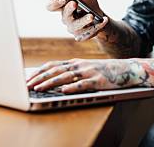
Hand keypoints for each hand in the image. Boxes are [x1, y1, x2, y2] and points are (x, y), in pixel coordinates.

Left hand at [26, 58, 145, 93]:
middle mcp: (80, 65)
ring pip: (66, 77)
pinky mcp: (98, 80)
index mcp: (75, 62)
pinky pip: (83, 84)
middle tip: (26, 85)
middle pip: (56, 71)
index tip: (27, 78)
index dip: (39, 71)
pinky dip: (72, 87)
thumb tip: (54, 80)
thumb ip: (72, 72)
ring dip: (51, 83)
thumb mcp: (86, 68)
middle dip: (39, 78)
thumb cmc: (104, 71)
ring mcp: (89, 72)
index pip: (53, 65)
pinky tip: (63, 91)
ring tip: (38, 89)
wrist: (126, 69)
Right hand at [46, 0, 109, 40]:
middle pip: (64, 16)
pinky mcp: (82, 36)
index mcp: (62, 7)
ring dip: (84, 21)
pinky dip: (98, 26)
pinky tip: (103, 20)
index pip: (51, 6)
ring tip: (92, 16)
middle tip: (74, 3)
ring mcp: (73, 29)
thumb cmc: (88, 3)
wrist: (99, 16)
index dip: (54, 3)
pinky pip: (89, 32)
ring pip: (76, 27)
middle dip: (69, 10)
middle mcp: (66, 19)